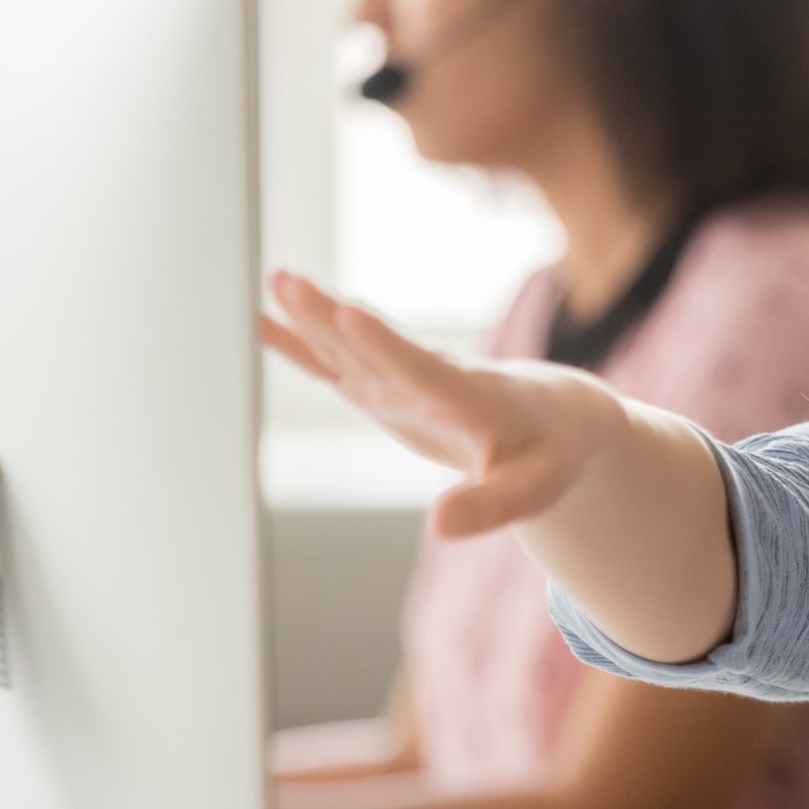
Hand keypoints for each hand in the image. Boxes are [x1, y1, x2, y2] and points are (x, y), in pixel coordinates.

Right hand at [261, 270, 620, 538]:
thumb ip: (488, 507)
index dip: (385, 345)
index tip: (349, 311)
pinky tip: (261, 317)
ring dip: (312, 315)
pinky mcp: (382, 386)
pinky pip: (335, 361)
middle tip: (290, 282)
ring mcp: (400, 380)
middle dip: (331, 317)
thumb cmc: (543, 455)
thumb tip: (439, 528)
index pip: (423, 371)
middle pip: (374, 347)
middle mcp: (429, 380)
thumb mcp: (527, 490)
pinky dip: (300, 340)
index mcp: (468, 400)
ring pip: (349, 345)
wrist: (547, 416)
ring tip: (274, 280)